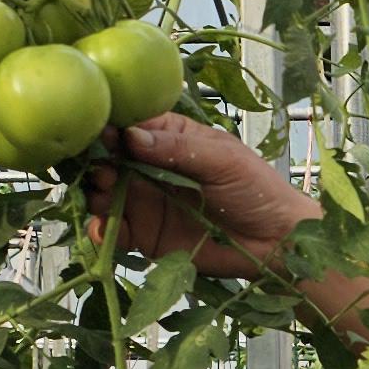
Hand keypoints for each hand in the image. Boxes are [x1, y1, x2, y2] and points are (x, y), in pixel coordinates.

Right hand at [84, 112, 316, 279]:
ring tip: (101, 194)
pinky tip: (103, 229)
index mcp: (169, 137)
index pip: (129, 125)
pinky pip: (114, 231)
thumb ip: (177, 148)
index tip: (98, 132)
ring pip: (103, 194)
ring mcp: (144, 201)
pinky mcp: (145, 235)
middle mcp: (149, 167)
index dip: (109, 127)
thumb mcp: (221, 160)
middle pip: (108, 159)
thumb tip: (130, 136)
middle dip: (95, 161)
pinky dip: (101, 230)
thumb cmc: (257, 189)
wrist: (275, 242)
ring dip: (94, 193)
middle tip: (99, 169)